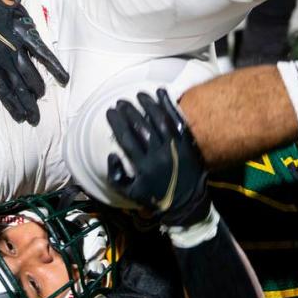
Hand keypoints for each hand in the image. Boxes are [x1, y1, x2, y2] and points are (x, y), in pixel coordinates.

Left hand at [0, 0, 68, 124]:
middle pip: (17, 86)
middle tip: (35, 119)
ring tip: (41, 98)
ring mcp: (16, 46)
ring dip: (36, 88)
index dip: (12, 105)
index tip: (21, 118)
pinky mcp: (28, 35)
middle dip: (26, 104)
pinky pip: (43, 54)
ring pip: (29, 73)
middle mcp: (3, 58)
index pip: (2, 90)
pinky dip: (54, 67)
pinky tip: (63, 78)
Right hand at [106, 89, 209, 226]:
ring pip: (160, 119)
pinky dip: (170, 105)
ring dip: (148, 104)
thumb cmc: (155, 198)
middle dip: (129, 111)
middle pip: (141, 126)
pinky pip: (178, 120)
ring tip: (139, 95)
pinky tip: (162, 93)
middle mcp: (159, 154)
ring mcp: (175, 147)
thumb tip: (111, 155)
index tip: (109, 112)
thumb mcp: (130, 193)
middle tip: (120, 102)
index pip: (126, 138)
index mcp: (143, 166)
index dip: (116, 123)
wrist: (186, 204)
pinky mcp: (188, 142)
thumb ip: (116, 175)